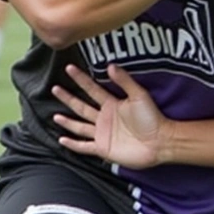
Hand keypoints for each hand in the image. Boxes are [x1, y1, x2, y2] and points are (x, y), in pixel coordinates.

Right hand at [51, 64, 173, 169]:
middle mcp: (104, 118)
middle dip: (68, 98)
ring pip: (79, 126)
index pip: (92, 89)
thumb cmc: (152, 118)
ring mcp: (102, 133)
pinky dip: (73, 144)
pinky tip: (62, 140)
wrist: (159, 142)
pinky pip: (84, 146)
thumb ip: (124, 81)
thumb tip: (110, 65)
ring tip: (55, 116)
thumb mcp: (139, 95)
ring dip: (67, 121)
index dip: (80, 79)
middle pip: (81, 106)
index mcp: (112, 104)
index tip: (69, 68)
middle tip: (55, 88)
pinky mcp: (102, 148)